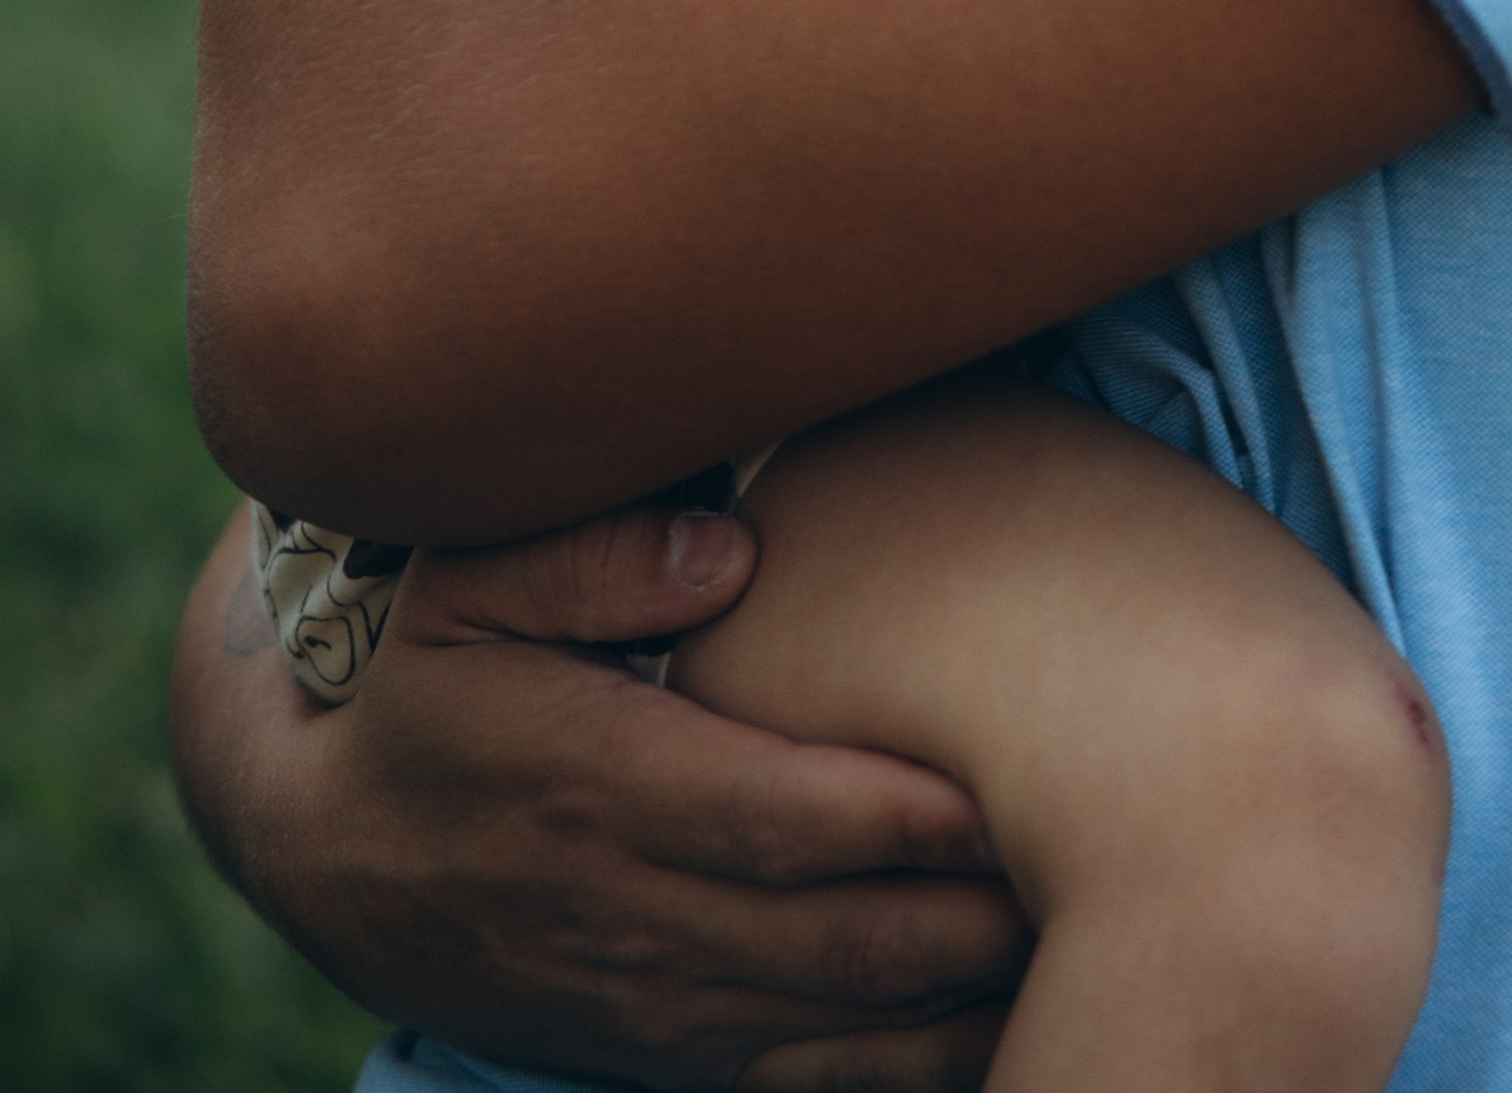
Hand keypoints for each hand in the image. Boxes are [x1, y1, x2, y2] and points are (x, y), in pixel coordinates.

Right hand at [172, 502, 1029, 1090]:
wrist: (335, 849)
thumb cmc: (435, 683)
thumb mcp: (469, 582)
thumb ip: (595, 548)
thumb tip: (731, 547)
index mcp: (597, 785)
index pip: (780, 817)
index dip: (902, 813)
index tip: (1012, 777)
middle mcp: (630, 912)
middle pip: (837, 936)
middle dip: (972, 912)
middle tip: (1101, 858)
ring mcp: (649, 1000)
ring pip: (839, 1025)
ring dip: (960, 994)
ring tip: (1082, 939)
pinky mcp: (660, 1051)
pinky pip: (805, 1082)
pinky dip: (906, 1067)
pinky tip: (1000, 1026)